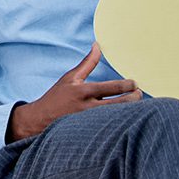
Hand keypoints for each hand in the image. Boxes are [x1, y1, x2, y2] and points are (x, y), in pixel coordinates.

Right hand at [7, 42, 140, 141]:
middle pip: (122, 104)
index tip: (134, 84)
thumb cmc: (57, 97)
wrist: (40, 120)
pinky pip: (113, 128)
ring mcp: (91, 122)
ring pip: (120, 117)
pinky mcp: (92, 133)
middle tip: (138, 93)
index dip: (129, 85)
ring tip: (136, 105)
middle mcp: (89, 108)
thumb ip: (87, 63)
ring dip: (131, 111)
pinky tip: (126, 118)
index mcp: (84, 92)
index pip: (113, 88)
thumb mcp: (70, 78)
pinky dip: (122, 122)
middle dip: (135, 97)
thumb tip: (97, 45)